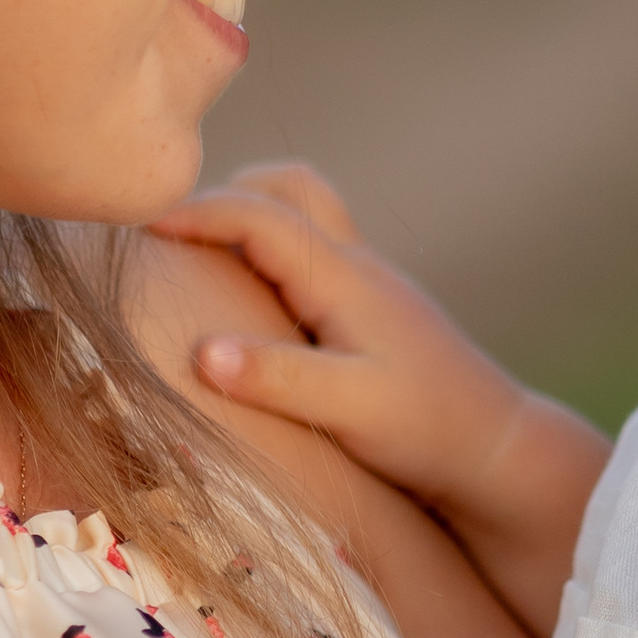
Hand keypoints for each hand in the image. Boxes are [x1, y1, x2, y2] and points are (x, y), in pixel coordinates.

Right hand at [150, 166, 608, 637]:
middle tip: (174, 231)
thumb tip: (204, 353)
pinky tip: (255, 302)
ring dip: (256, 216)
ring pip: (308, 213)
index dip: (195, 213)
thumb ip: (280, 378)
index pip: (259, 216)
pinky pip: (318, 251)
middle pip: (290, 188)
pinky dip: (277, 252)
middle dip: (228, 194)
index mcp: (345, 278)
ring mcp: (373, 285)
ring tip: (206, 258)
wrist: (499, 449)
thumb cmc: (428, 431)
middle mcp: (360, 266)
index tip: (137, 223)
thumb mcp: (351, 411)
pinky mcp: (377, 310)